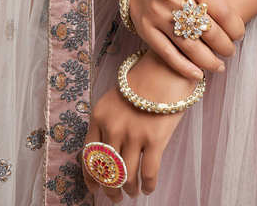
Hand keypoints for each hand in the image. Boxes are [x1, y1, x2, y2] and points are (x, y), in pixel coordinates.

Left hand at [83, 48, 196, 200]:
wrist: (168, 65)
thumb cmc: (143, 81)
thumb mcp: (116, 98)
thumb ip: (108, 124)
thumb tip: (107, 158)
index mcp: (99, 116)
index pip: (88, 157)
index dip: (91, 178)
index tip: (95, 188)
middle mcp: (113, 127)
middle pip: (107, 170)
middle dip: (111, 189)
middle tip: (116, 197)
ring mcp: (134, 133)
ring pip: (126, 175)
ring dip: (130, 189)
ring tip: (134, 191)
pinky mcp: (155, 138)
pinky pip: (148, 172)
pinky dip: (148, 185)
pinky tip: (149, 187)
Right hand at [128, 0, 244, 81]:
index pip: (221, 10)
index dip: (235, 27)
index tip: (238, 33)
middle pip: (208, 31)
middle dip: (225, 46)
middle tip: (230, 49)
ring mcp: (158, 15)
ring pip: (190, 47)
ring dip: (209, 61)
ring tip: (220, 65)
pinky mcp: (146, 30)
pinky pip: (167, 54)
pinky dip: (184, 68)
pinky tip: (198, 74)